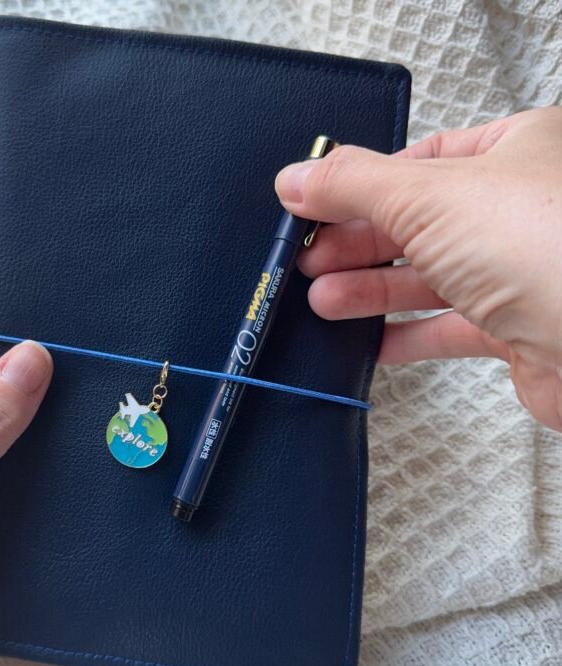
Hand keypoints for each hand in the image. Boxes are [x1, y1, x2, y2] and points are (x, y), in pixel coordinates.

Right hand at [275, 106, 561, 430]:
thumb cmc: (545, 247)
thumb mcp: (428, 196)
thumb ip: (355, 186)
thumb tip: (298, 177)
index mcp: (517, 152)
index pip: (422, 159)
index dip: (362, 185)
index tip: (314, 207)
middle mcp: (522, 208)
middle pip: (418, 222)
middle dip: (357, 245)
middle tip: (308, 261)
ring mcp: (522, 269)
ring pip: (430, 276)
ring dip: (372, 291)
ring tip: (322, 303)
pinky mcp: (519, 327)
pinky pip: (451, 327)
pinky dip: (408, 336)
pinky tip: (371, 344)